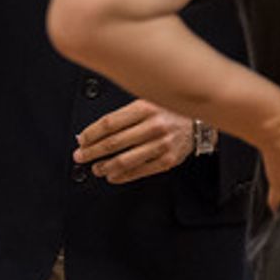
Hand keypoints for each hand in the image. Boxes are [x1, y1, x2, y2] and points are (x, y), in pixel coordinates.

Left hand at [74, 99, 194, 183]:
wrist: (199, 121)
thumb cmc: (169, 111)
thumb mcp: (147, 102)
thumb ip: (124, 116)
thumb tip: (94, 132)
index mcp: (145, 107)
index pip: (109, 123)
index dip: (91, 134)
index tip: (81, 140)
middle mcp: (153, 125)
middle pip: (113, 142)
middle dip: (92, 152)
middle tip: (81, 156)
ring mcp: (161, 144)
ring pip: (124, 160)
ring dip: (105, 167)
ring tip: (96, 168)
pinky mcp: (167, 160)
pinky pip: (139, 171)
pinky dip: (122, 176)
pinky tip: (113, 176)